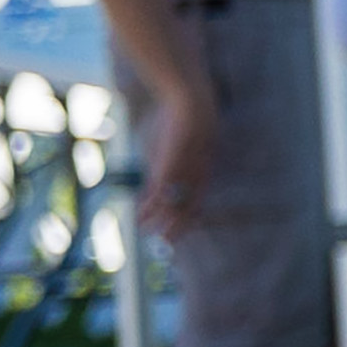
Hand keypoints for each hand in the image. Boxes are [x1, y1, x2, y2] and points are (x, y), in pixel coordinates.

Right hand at [140, 84, 247, 239]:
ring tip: (151, 235)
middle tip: (166, 243)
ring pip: (173, 203)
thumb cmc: (187, 121)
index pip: (197, 199)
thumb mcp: (185, 143)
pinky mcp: (170, 166)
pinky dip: (150, 206)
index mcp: (204, 171)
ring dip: (162, 221)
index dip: (189, 216)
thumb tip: (168, 167)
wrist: (191, 103)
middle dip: (177, 226)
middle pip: (187, 207)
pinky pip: (159, 191)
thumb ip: (178, 159)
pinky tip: (142, 216)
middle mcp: (197, 175)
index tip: (182, 230)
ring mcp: (184, 171)